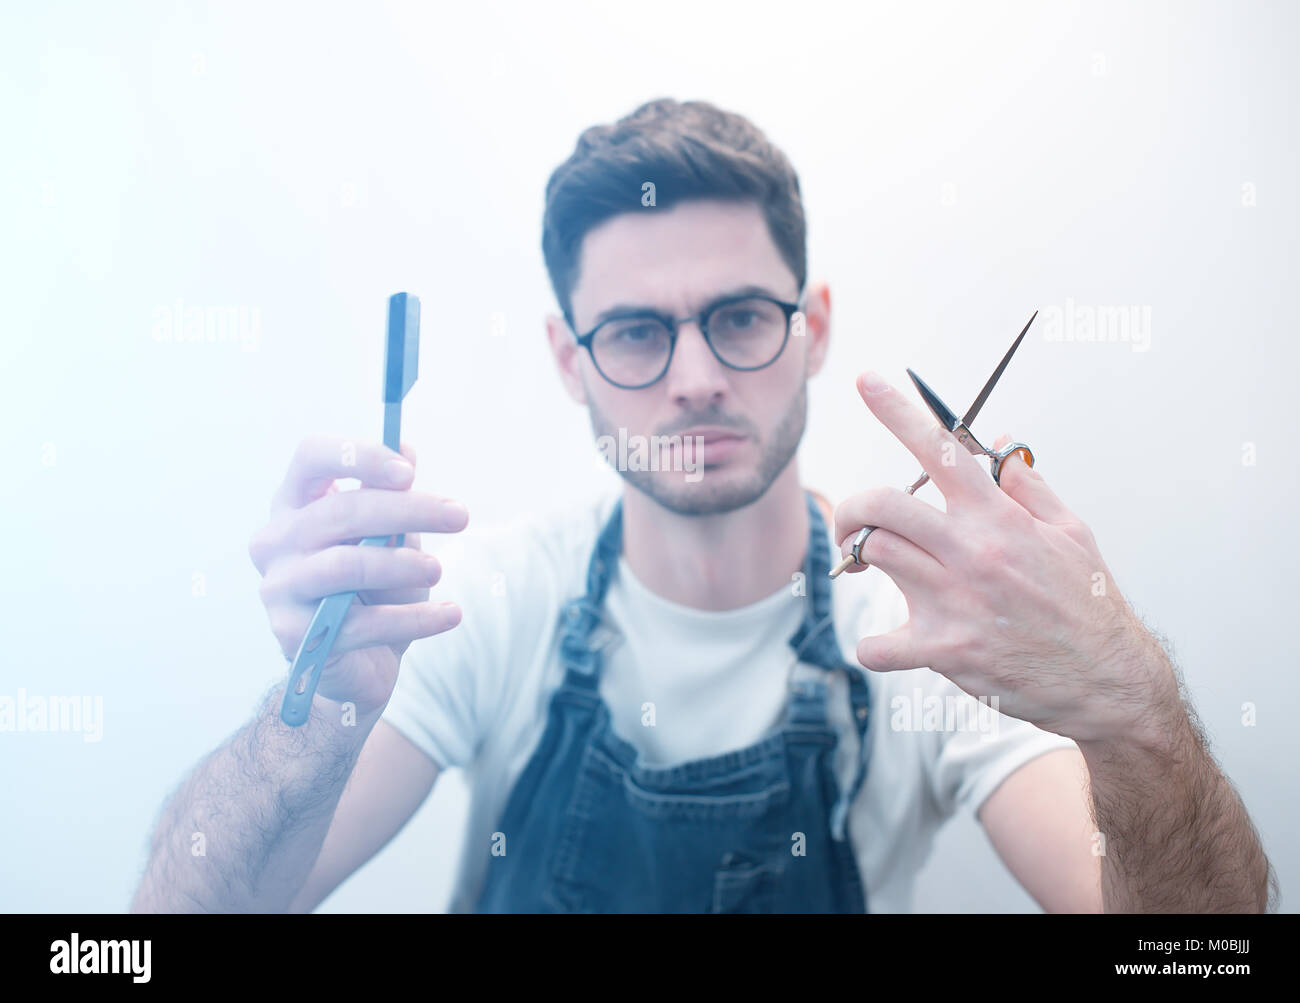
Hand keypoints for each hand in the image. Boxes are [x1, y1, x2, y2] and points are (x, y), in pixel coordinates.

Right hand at [248, 436, 468, 717]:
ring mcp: (279, 588)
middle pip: (340, 512)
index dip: (359, 456)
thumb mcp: (388, 535)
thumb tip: (405, 446)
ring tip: (438, 570)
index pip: (310, 457)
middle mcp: (275, 540)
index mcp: (294, 503)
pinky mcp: (293, 635)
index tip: (410, 473)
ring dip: (403, 565)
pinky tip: (450, 614)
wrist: (359, 663)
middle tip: (459, 515)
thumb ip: (391, 494)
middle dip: (407, 510)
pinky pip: (361, 622)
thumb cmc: (374, 588)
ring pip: (345, 566)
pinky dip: (414, 618)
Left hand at [833, 371, 1178, 744]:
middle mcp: (971, 553)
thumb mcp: (1071, 532)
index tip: (867, 381)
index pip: (941, 450)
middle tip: (853, 521)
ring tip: (873, 568)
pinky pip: (879, 644)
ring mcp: (954, 602)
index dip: (899, 411)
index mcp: (999, 519)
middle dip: (852, 507)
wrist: (1108, 682)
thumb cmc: (1089, 605)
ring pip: (874, 556)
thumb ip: (1028, 485)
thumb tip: (999, 442)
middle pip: (882, 505)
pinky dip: (876, 645)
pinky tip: (891, 643)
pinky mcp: (944, 651)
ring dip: (862, 559)